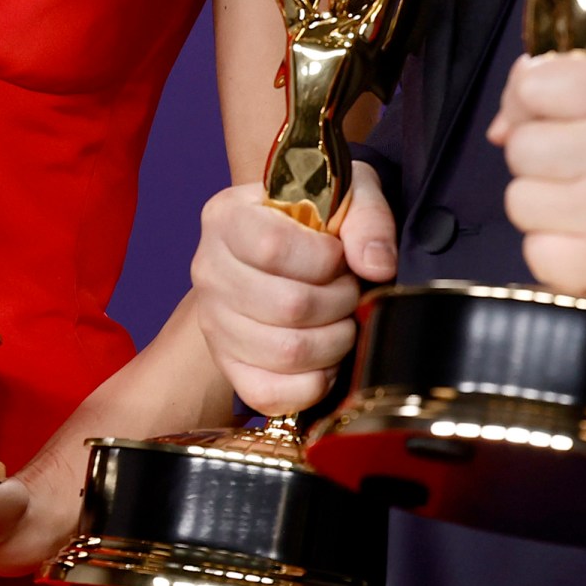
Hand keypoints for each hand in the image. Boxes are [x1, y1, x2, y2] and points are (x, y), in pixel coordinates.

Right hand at [191, 161, 396, 415]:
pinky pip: (269, 393)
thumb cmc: (316, 217)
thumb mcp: (347, 192)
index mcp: (226, 217)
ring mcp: (213, 323)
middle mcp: (209, 270)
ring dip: (334, 341)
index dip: (323, 259)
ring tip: (340, 319)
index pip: (273, 246)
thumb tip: (376, 266)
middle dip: (339, 301)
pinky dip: (312, 383)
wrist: (286, 248)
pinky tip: (326, 358)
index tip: (339, 255)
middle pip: (287, 305)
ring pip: (285, 352)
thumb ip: (367, 219)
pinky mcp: (227, 365)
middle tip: (348, 289)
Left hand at [489, 37, 585, 299]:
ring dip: (543, 200)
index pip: (530, 86)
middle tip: (578, 160)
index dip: (533, 100)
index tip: (556, 113)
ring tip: (584, 196)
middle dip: (540, 152)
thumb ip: (561, 70)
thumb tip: (501, 126)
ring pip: (520, 201)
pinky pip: (536, 253)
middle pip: (520, 148)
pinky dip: (553, 247)